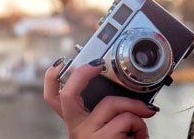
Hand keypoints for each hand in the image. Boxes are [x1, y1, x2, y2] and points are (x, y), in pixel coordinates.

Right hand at [43, 58, 158, 138]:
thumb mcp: (106, 131)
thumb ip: (108, 114)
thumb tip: (128, 97)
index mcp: (76, 125)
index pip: (53, 99)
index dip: (52, 78)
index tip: (62, 63)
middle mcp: (76, 129)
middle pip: (68, 94)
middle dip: (83, 73)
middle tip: (99, 66)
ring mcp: (88, 135)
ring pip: (112, 103)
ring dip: (135, 109)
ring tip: (140, 124)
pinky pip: (128, 119)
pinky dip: (141, 126)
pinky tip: (139, 136)